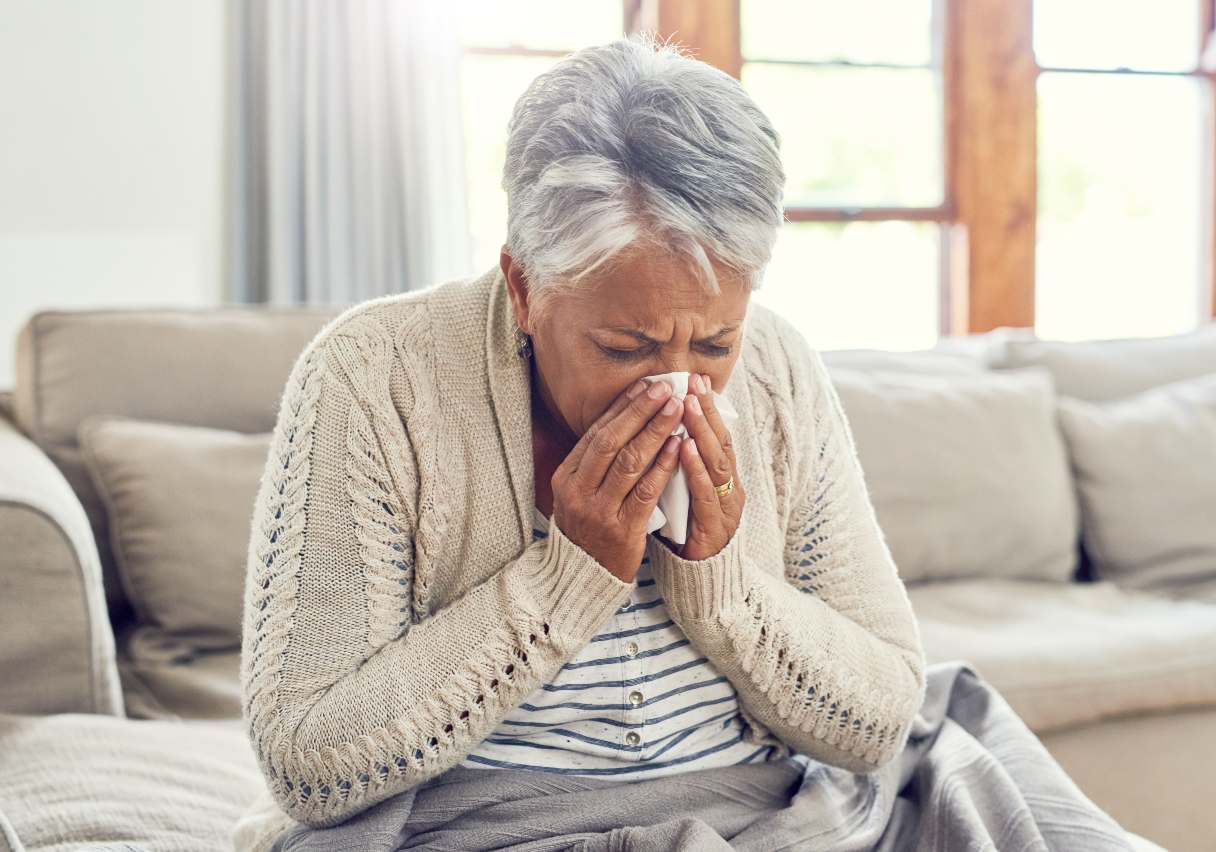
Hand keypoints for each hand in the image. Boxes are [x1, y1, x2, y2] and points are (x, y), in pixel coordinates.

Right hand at [551, 377, 683, 581]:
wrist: (583, 578)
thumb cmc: (588, 529)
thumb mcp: (578, 494)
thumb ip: (595, 463)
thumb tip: (623, 419)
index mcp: (567, 477)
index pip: (596, 434)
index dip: (622, 408)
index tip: (644, 386)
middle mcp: (579, 491)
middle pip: (612, 442)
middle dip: (640, 411)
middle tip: (664, 388)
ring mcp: (599, 511)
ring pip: (630, 462)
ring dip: (656, 431)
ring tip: (676, 408)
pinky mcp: (622, 530)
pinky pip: (646, 491)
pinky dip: (663, 465)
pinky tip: (678, 446)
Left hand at [659, 372, 745, 561]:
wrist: (702, 580)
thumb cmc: (688, 532)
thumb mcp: (684, 492)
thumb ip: (680, 465)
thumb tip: (664, 431)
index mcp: (721, 478)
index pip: (715, 434)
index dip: (707, 407)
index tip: (693, 379)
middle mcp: (730, 487)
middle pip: (720, 441)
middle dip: (707, 410)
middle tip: (694, 382)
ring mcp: (726, 507)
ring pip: (717, 463)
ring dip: (702, 431)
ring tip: (689, 405)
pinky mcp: (716, 527)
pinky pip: (706, 494)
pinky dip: (696, 469)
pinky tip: (686, 449)